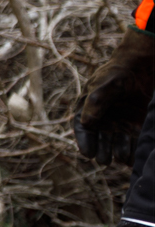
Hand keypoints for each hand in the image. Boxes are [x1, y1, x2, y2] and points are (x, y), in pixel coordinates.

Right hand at [74, 28, 154, 165]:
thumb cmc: (119, 72)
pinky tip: (133, 157)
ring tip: (122, 158)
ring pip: (117, 143)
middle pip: (100, 139)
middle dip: (102, 151)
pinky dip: (133, 150)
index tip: (88, 154)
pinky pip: (133, 141)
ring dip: (118, 152)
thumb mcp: (105, 85)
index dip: (84, 142)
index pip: (83, 128)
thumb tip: (85, 123)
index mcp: (89, 107)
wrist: (143, 67)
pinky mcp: (136, 125)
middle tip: (105, 159)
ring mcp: (121, 122)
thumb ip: (95, 102)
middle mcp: (104, 117)